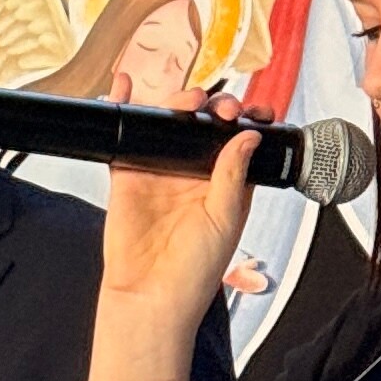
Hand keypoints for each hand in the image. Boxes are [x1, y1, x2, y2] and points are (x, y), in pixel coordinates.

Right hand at [97, 105, 262, 336]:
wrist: (150, 295)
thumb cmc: (194, 271)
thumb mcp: (225, 219)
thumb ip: (233, 175)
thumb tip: (248, 136)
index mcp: (225, 186)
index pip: (239, 141)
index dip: (247, 120)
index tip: (254, 111)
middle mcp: (194, 175)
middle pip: (204, 125)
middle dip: (215, 107)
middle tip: (221, 109)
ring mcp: (161, 171)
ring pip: (170, 124)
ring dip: (178, 103)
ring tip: (188, 101)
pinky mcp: (129, 173)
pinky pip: (129, 133)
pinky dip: (127, 106)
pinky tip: (127, 85)